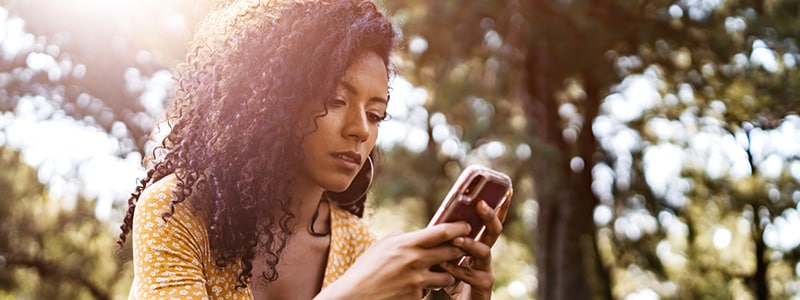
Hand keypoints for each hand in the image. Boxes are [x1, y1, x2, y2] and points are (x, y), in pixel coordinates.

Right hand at [316, 222, 471, 299]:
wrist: (355, 296)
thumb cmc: (365, 269)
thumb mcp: (381, 246)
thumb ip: (402, 239)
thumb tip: (415, 235)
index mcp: (406, 244)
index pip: (442, 232)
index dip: (459, 227)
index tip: (467, 226)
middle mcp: (415, 261)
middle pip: (452, 252)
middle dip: (459, 250)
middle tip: (461, 248)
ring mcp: (418, 281)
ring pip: (448, 276)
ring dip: (446, 274)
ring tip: (436, 272)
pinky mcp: (416, 297)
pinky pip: (430, 291)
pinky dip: (427, 289)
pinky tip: (414, 287)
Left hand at [442, 200, 508, 299]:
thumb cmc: (446, 279)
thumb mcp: (442, 256)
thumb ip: (442, 242)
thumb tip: (431, 224)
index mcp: (476, 245)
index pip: (487, 223)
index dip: (497, 208)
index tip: (503, 192)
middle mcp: (484, 256)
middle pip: (493, 232)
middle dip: (489, 217)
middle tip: (480, 204)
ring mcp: (486, 271)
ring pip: (484, 252)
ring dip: (469, 244)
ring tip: (455, 240)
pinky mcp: (483, 287)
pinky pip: (473, 275)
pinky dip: (458, 269)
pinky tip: (445, 266)